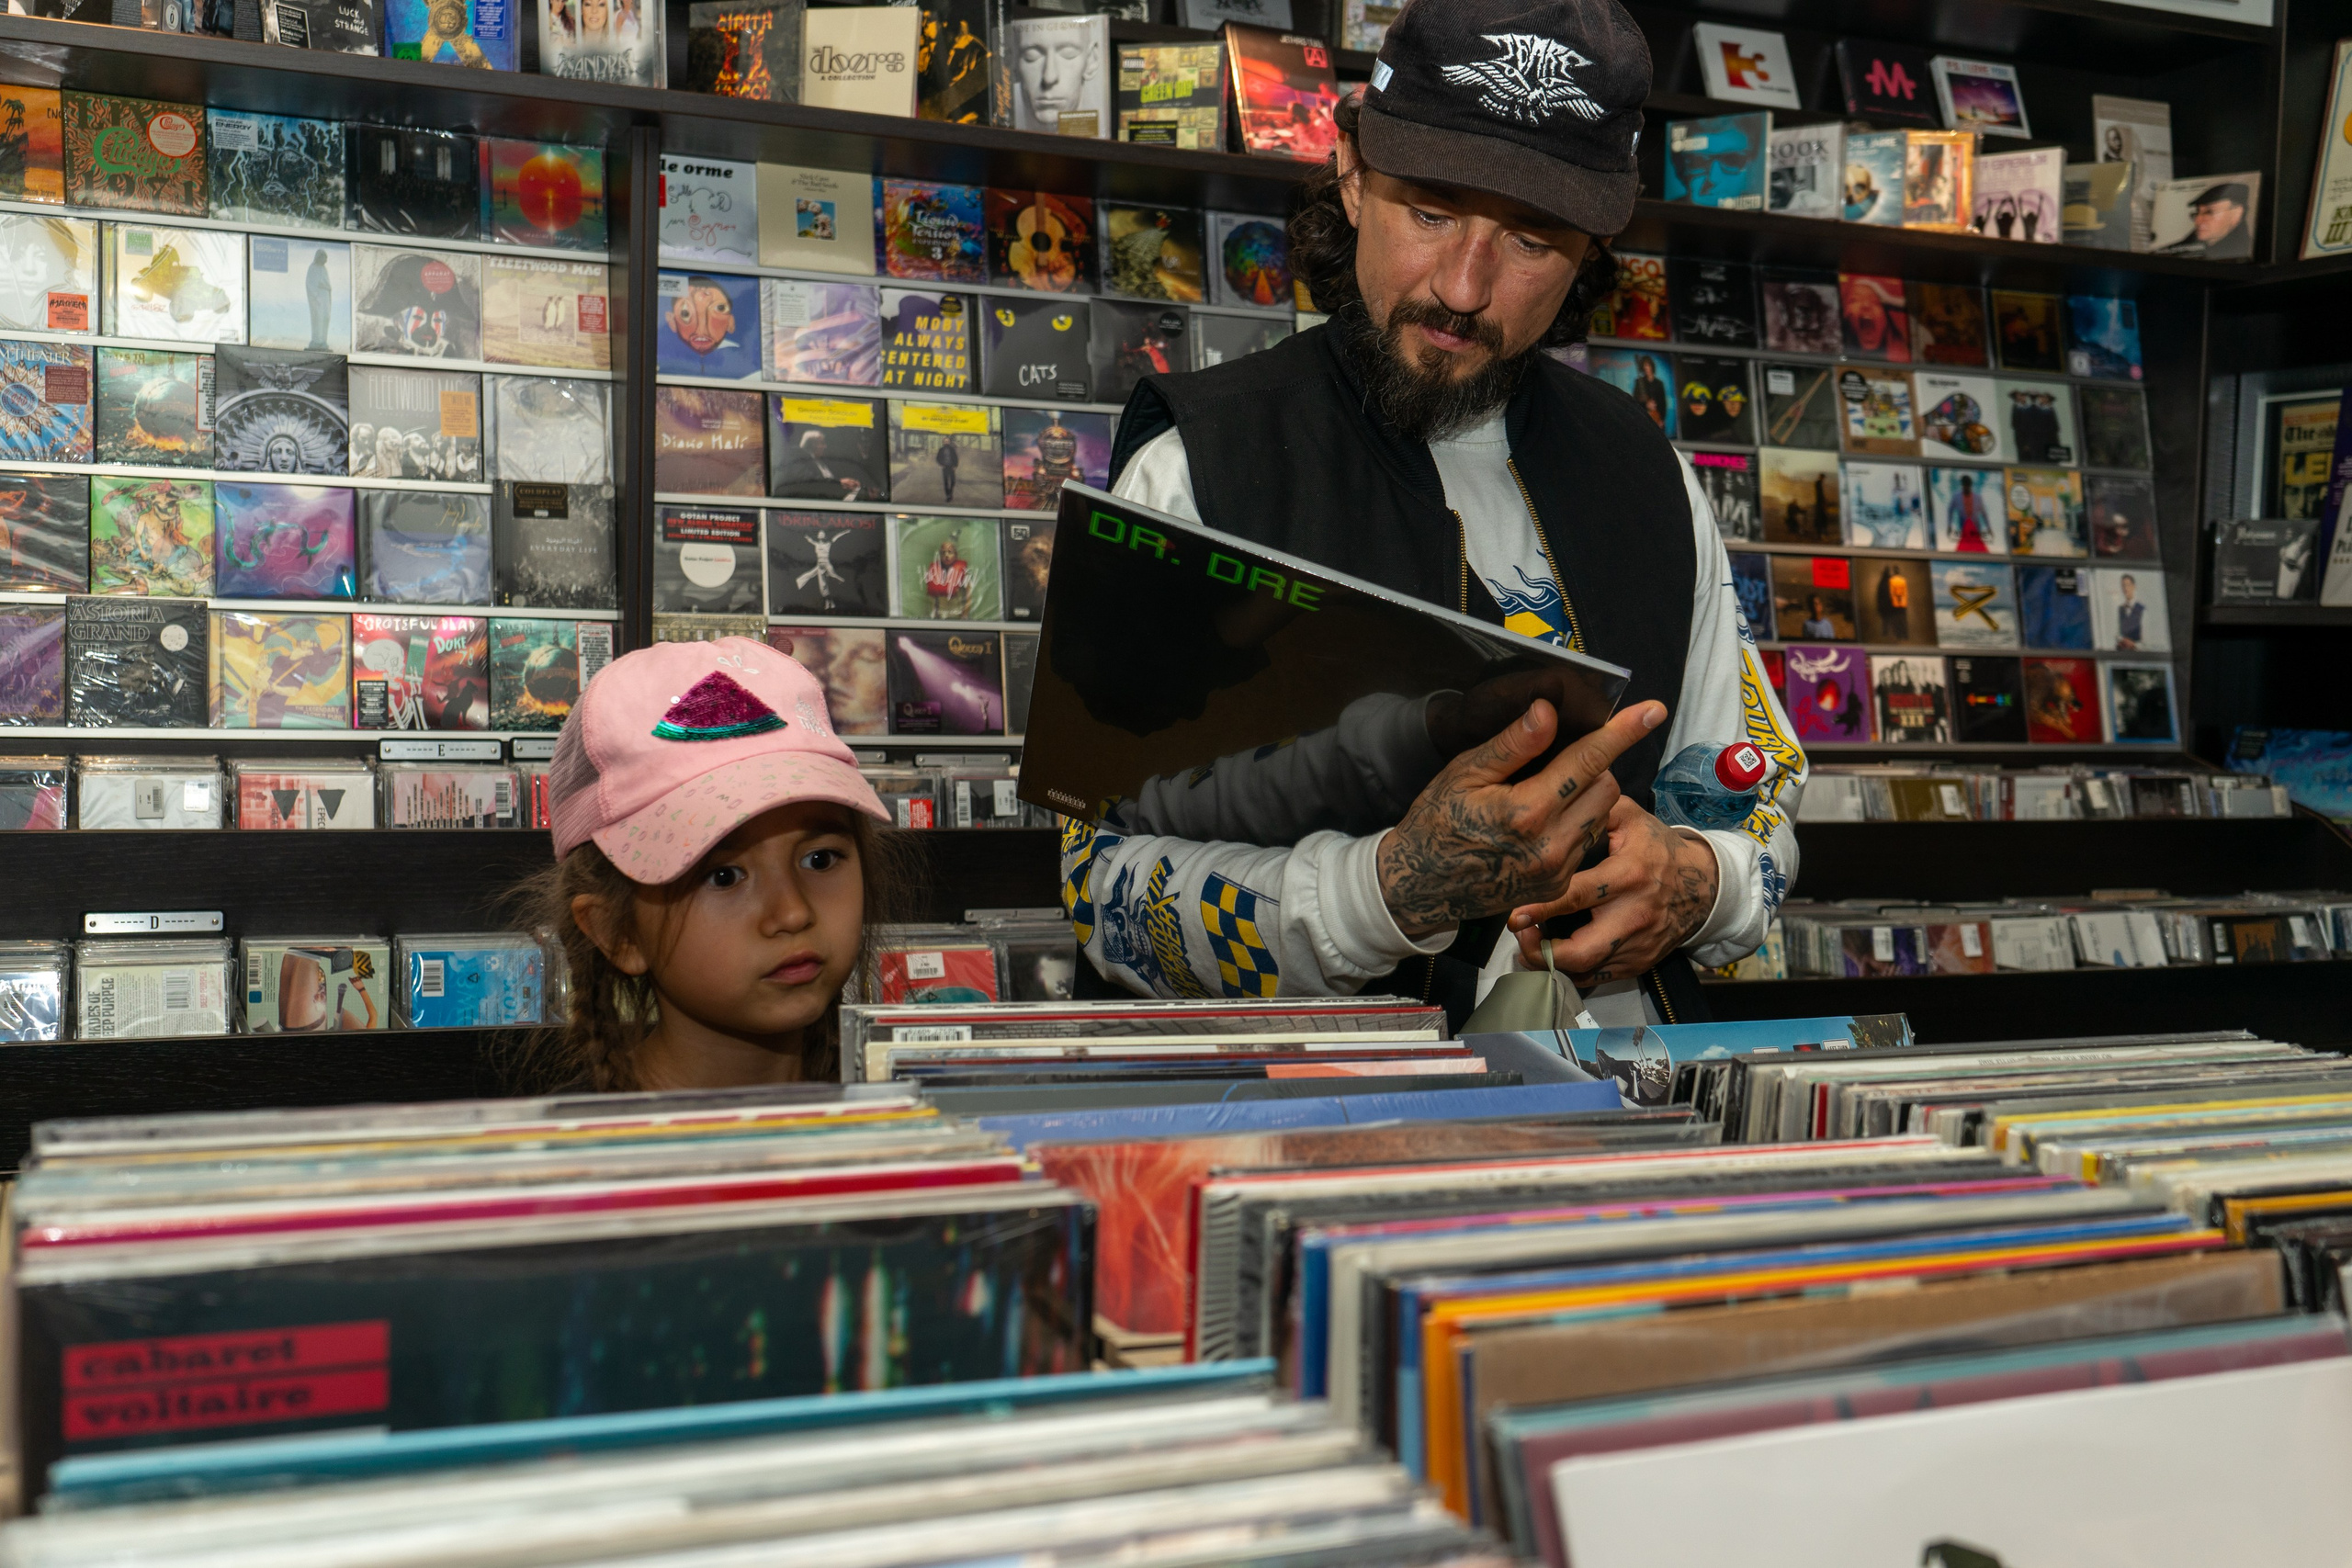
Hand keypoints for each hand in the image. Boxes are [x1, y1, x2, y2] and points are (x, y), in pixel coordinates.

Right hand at [1377, 699, 1666, 939]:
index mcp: (1527, 811)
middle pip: (1606, 785)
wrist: (1421, 885)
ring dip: (1587, 794)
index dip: (1622, 731)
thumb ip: (1512, 745)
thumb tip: (1548, 711)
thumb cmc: (1437, 822)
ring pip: (1600, 814)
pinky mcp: (1558, 887)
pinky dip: (1575, 822)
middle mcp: (1551, 845)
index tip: (1653, 709)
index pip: (1588, 760)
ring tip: (1546, 793)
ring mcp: (1557, 871)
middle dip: (1594, 764)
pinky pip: (1586, 841)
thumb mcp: (1464, 773)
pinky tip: (1542, 822)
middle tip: (1557, 760)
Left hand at [1508, 798, 1721, 984]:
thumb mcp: (1631, 818)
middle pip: (1581, 951)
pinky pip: (1597, 979)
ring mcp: (1637, 945)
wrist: (1702, 885)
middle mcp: (1633, 915)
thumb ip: (1594, 807)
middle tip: (1519, 936)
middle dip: (1542, 951)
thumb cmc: (1657, 848)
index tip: (1514, 916)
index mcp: (1628, 876)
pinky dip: (1570, 973)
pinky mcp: (1638, 963)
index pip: (1577, 897)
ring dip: (1550, 964)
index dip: (1541, 909)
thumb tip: (1556, 801)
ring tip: (1528, 946)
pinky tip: (1552, 957)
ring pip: (1586, 971)